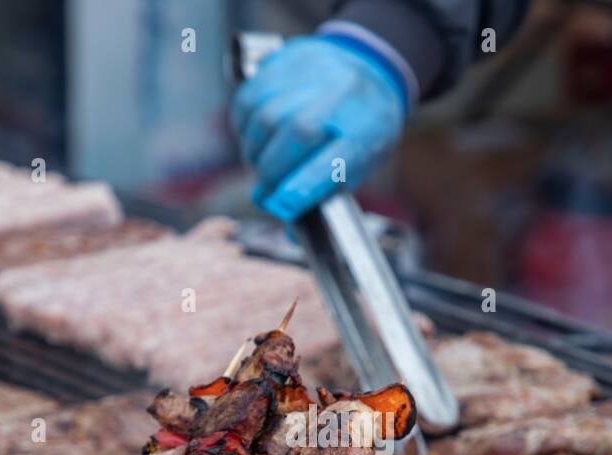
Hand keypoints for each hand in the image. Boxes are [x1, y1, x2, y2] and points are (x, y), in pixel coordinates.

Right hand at [232, 37, 406, 221]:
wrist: (367, 67)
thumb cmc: (361, 127)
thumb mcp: (362, 164)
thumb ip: (327, 197)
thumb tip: (291, 236)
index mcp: (366, 130)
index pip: (334, 160)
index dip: (303, 187)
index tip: (281, 207)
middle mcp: (340, 97)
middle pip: (296, 134)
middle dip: (271, 172)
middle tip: (265, 191)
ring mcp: (311, 74)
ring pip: (266, 117)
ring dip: (255, 151)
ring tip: (263, 164)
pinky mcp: (284, 62)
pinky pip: (249, 100)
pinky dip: (244, 127)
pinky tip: (256, 138)